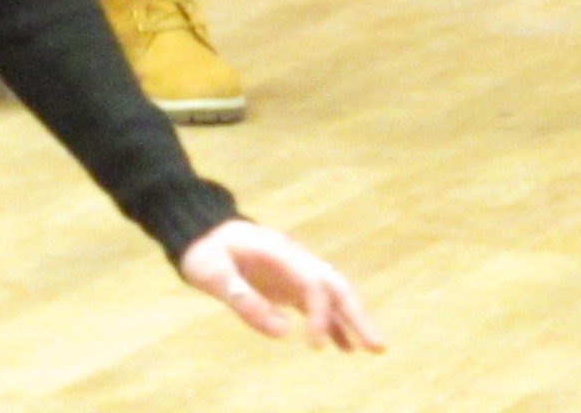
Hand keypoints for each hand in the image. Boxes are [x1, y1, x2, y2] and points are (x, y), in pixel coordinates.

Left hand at [180, 217, 384, 351]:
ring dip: (353, 320)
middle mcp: (296, 260)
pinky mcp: (289, 284)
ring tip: (372, 349)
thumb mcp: (213, 274)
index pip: (314, 283)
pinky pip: (318, 304)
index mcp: (281, 252)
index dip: (321, 315)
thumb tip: (283, 332)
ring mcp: (295, 271)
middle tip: (378, 347)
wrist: (202, 232)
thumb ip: (244, 300)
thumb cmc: (205, 251)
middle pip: (337, 286)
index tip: (314, 346)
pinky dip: (333, 324)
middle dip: (358, 315)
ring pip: (333, 295)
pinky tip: (345, 347)